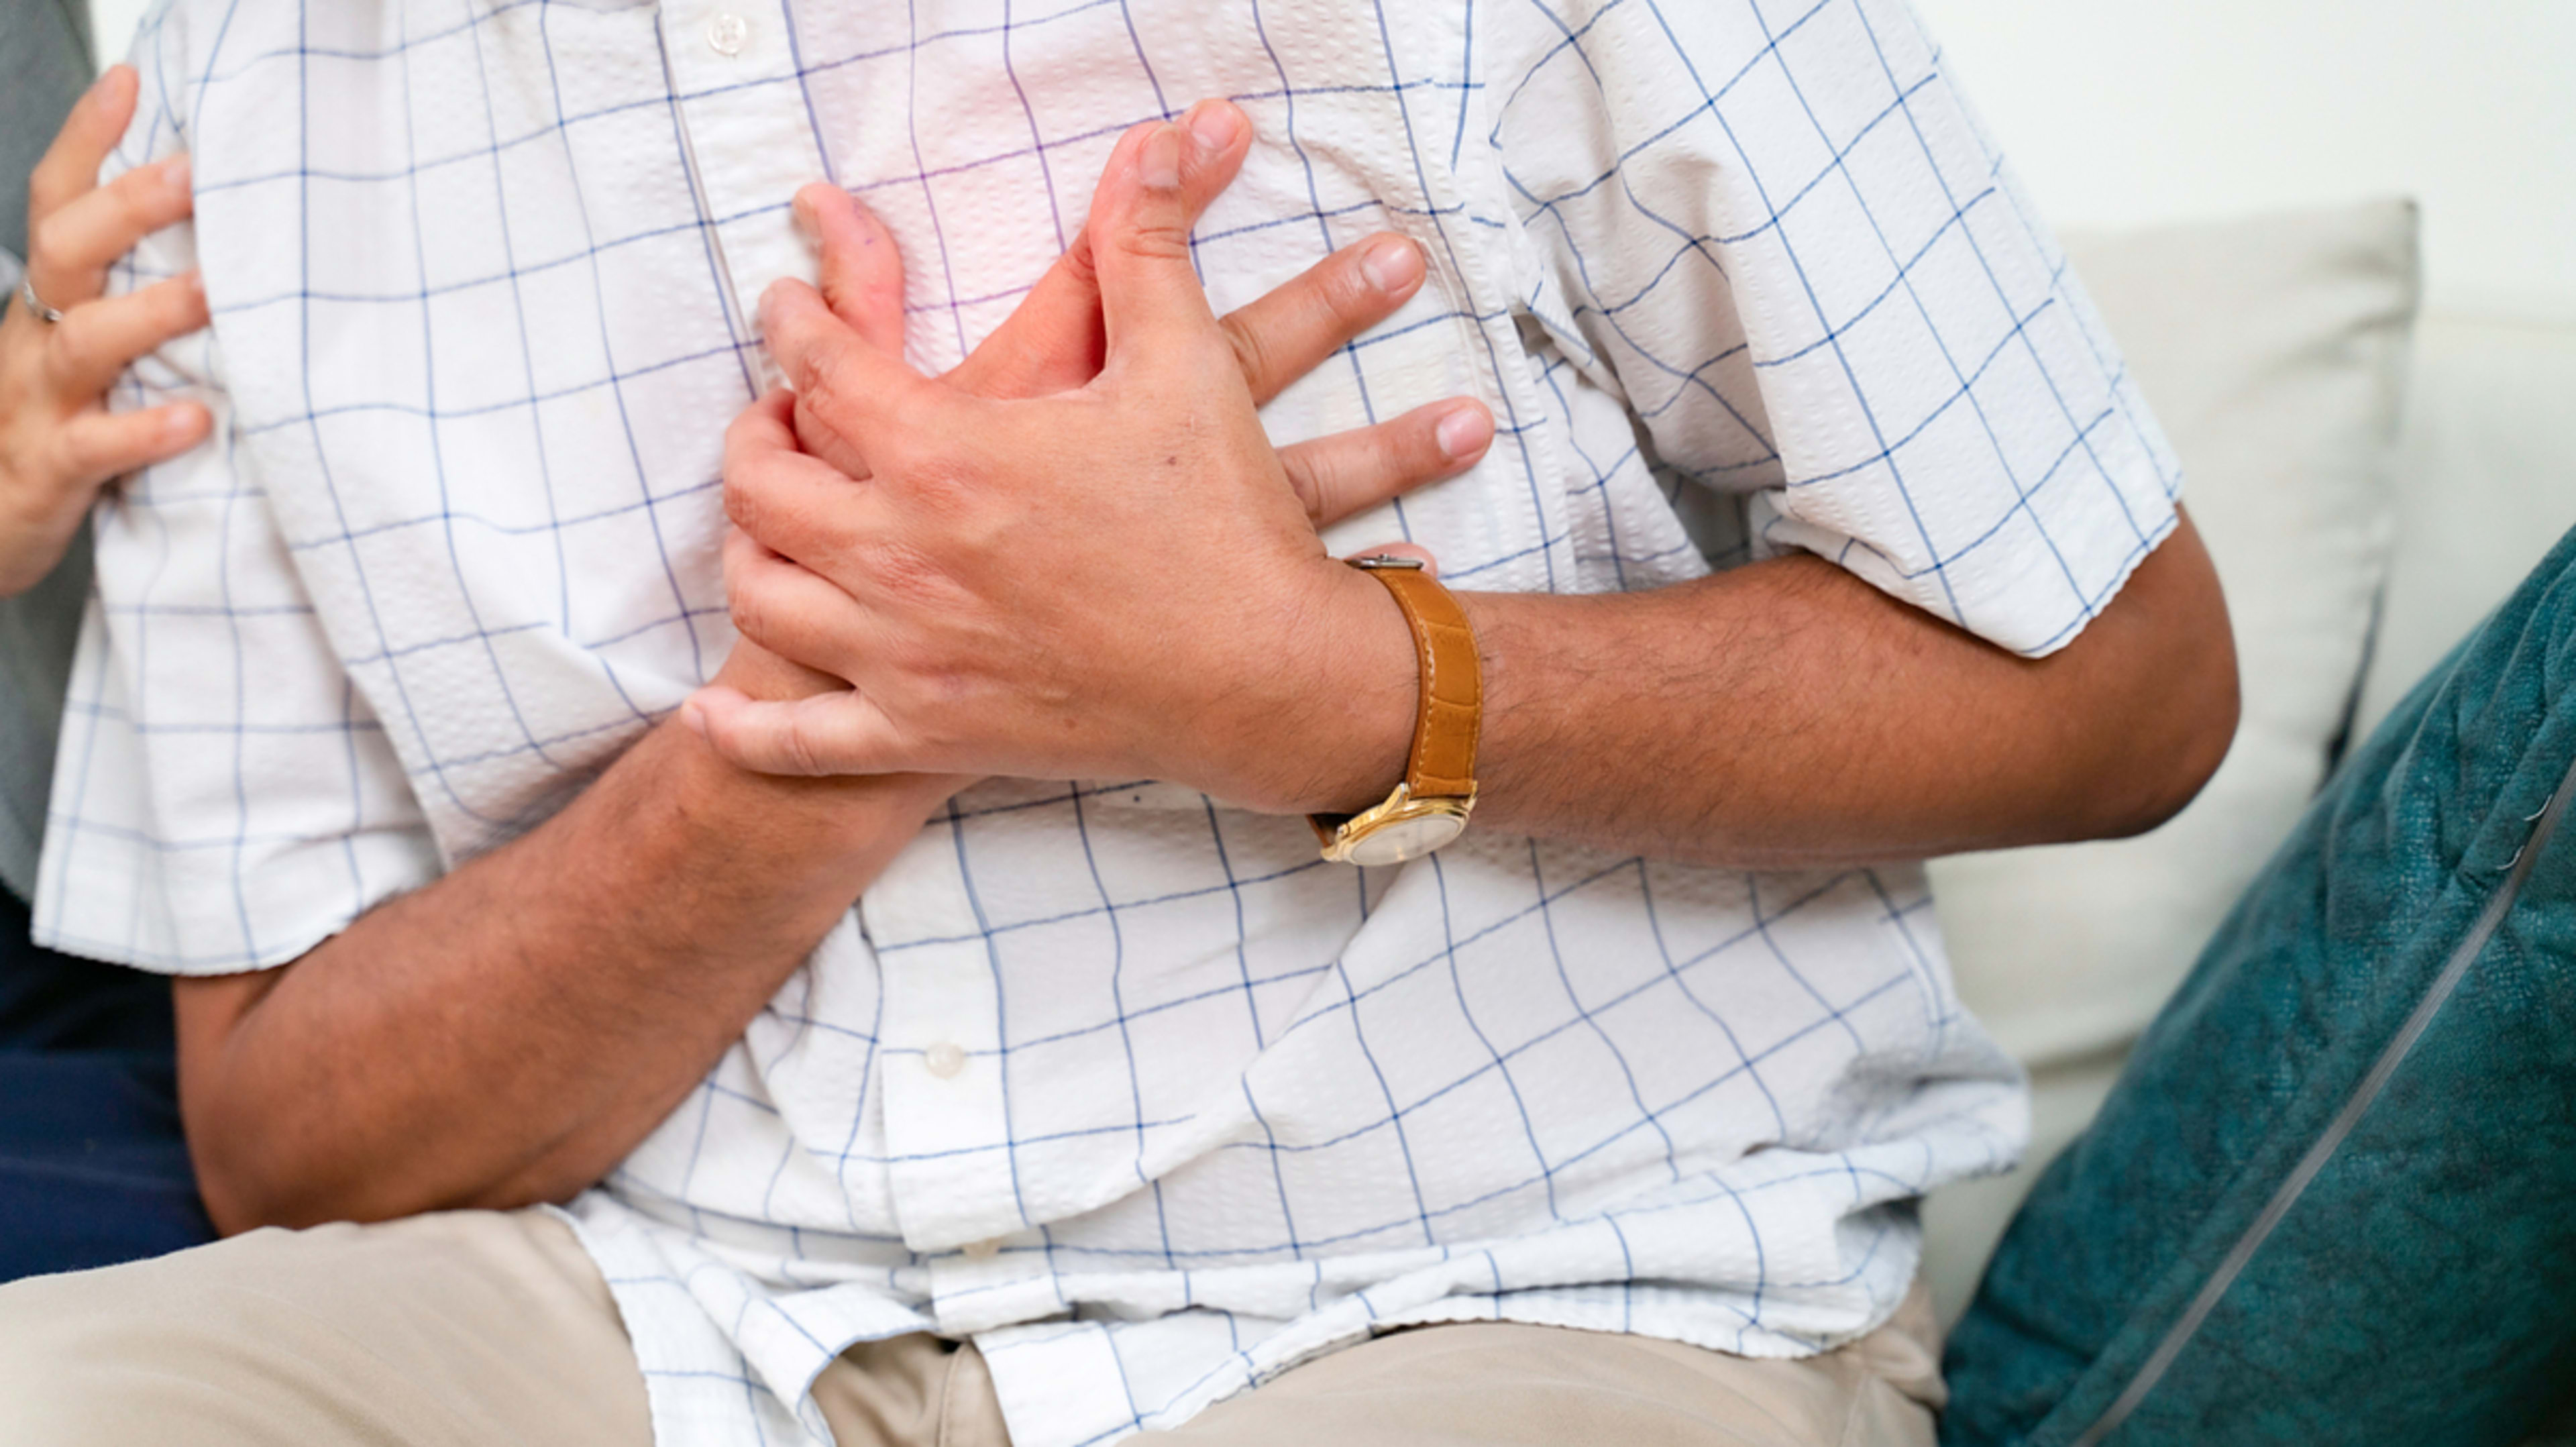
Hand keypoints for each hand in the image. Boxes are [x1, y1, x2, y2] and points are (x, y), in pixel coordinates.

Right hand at [0, 65, 210, 596]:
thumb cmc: (59, 421)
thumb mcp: (91, 344)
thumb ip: (134, 289)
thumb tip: (217, 233)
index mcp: (48, 299)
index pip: (57, 202)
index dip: (87, 140)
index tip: (129, 80)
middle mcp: (36, 336)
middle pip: (66, 251)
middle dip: (125, 207)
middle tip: (192, 174)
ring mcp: (38, 401)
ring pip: (83, 342)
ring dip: (149, 313)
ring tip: (212, 294)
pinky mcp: (50, 471)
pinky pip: (93, 446)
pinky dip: (145, 431)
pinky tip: (197, 418)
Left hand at [693, 118, 1457, 812]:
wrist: (1267, 678)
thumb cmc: (1223, 523)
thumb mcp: (1186, 363)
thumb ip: (1145, 245)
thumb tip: (1153, 140)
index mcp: (946, 453)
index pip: (821, 364)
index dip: (791, 320)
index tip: (784, 303)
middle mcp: (901, 554)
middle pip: (763, 483)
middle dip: (755, 434)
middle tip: (777, 413)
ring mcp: (905, 653)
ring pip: (764, 594)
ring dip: (749, 548)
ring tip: (772, 522)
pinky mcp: (927, 733)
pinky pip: (801, 744)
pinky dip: (746, 727)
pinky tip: (717, 707)